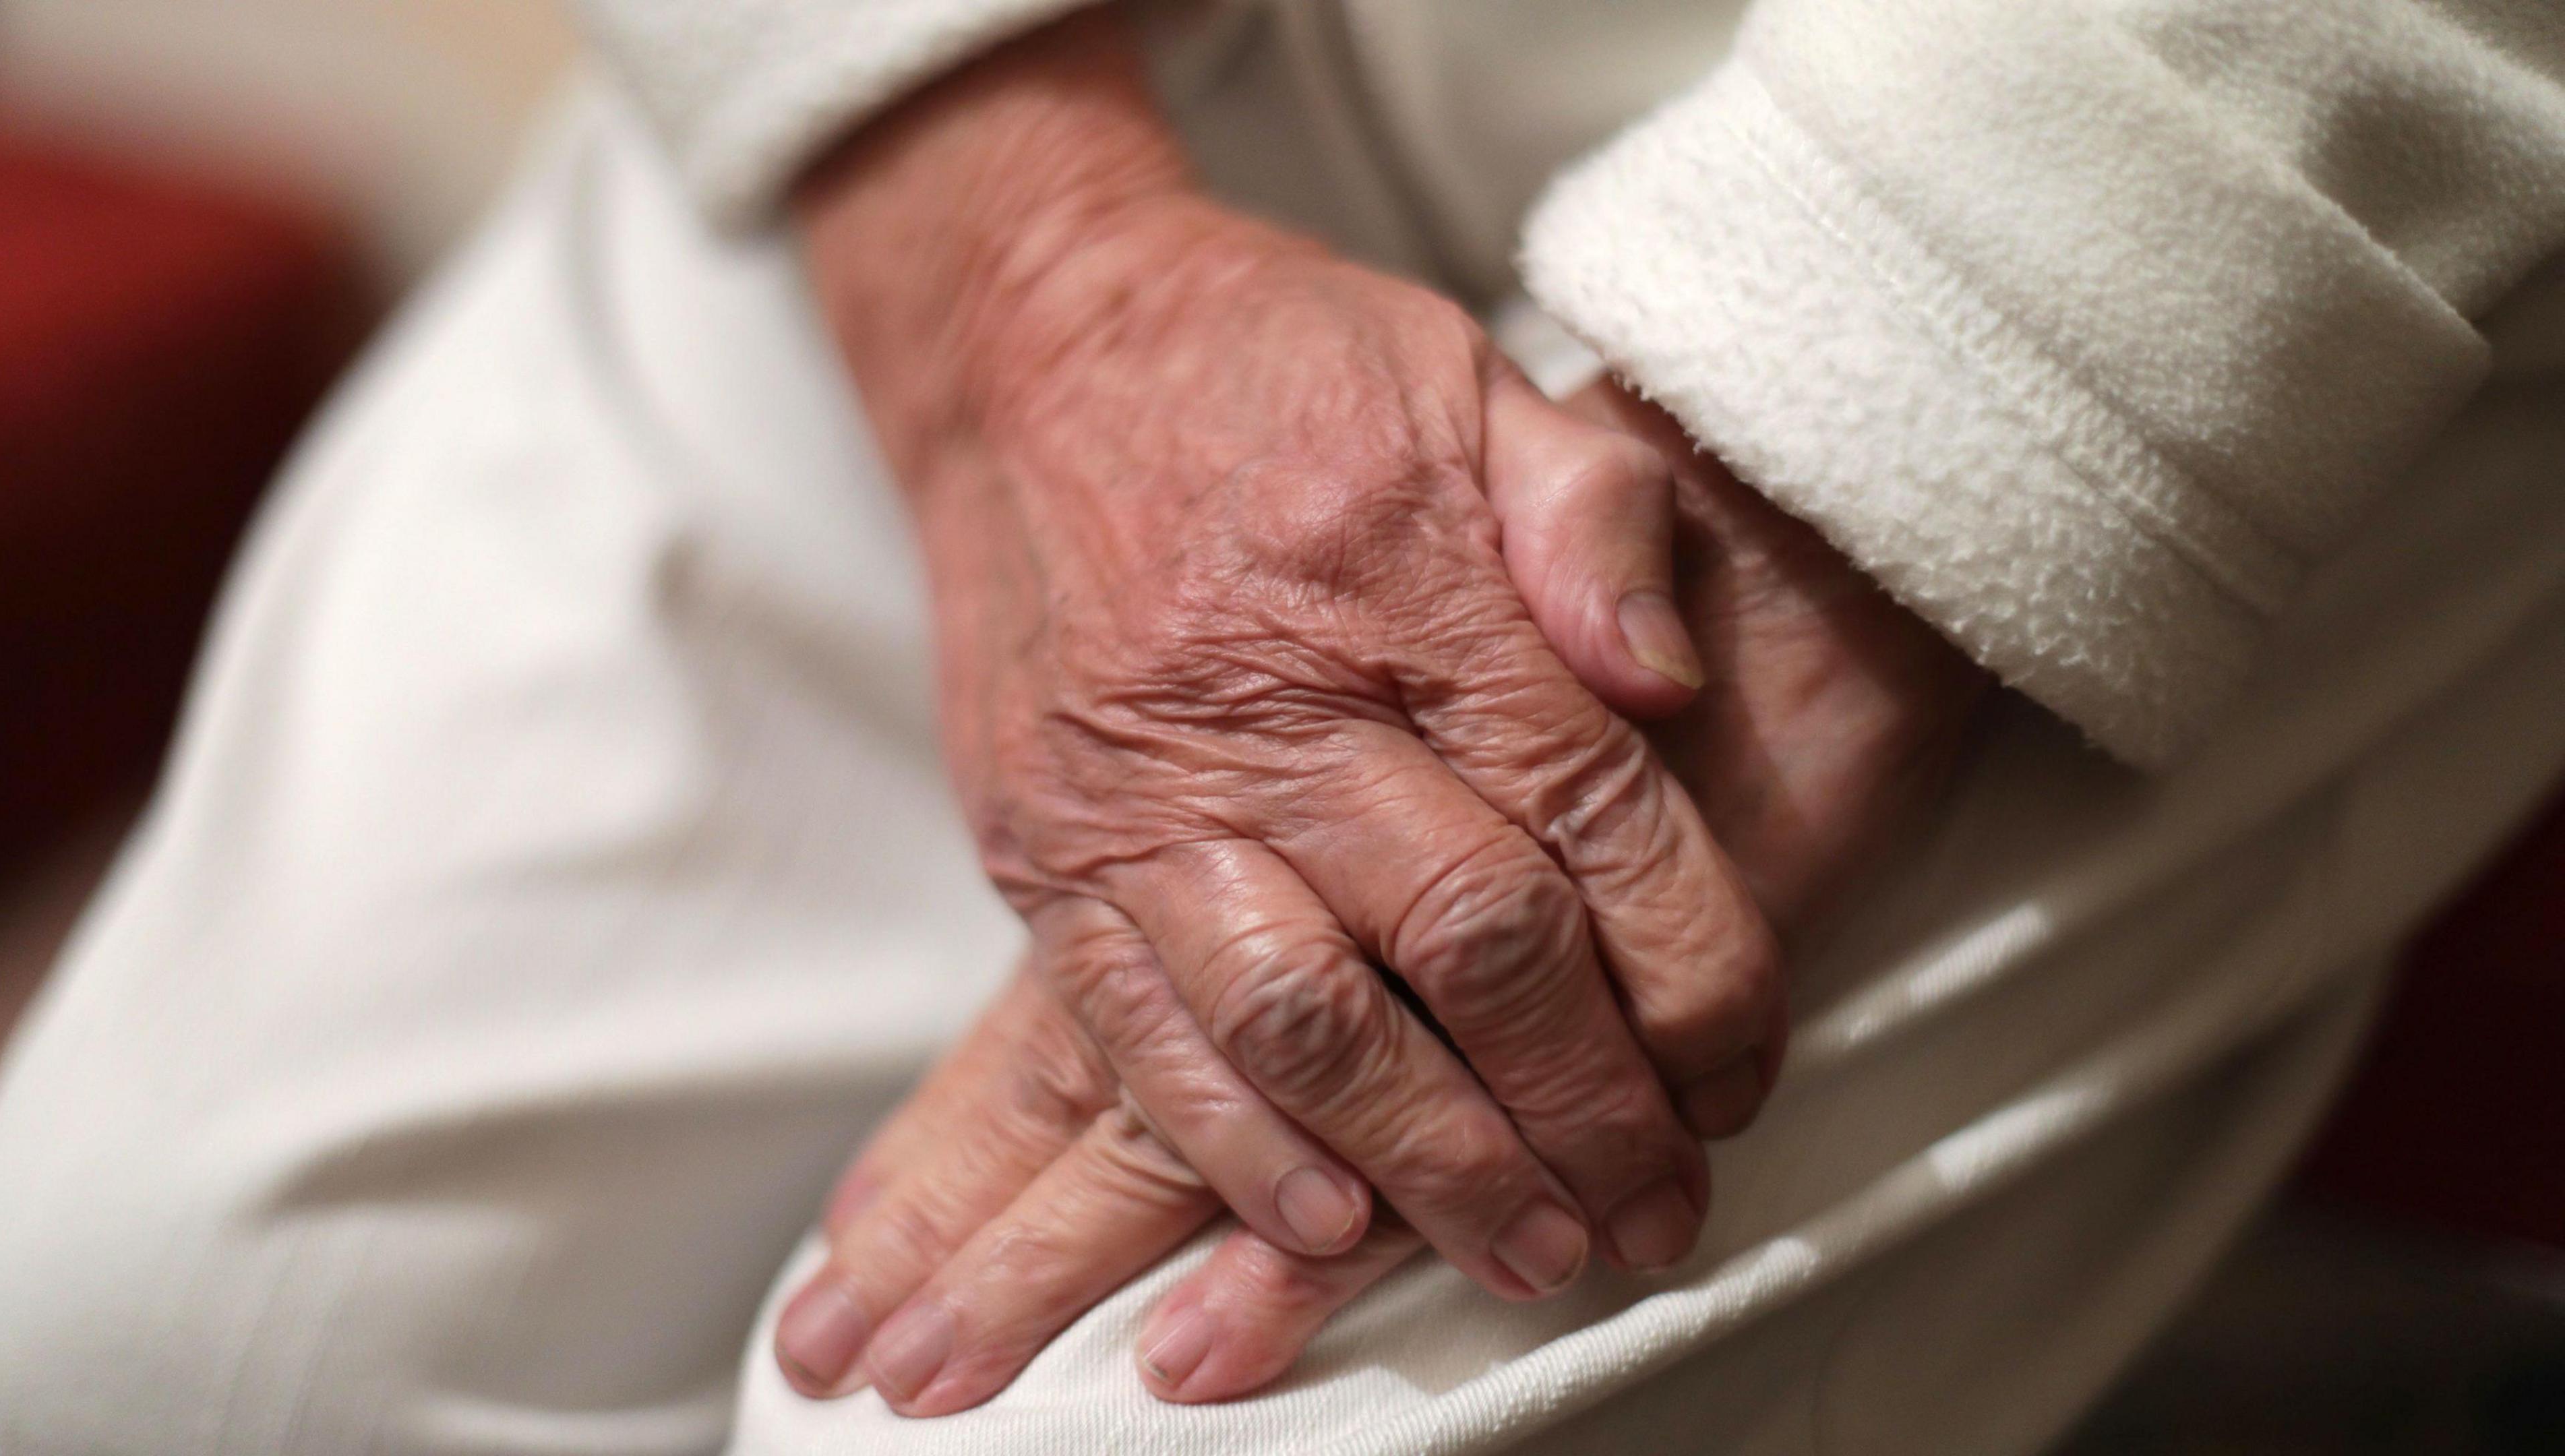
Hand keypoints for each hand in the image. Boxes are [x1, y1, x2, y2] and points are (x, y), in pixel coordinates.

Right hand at [778, 9, 1786, 1404]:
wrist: (1035, 343)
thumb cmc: (1278, 365)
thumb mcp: (1472, 380)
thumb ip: (1596, 520)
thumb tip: (1675, 686)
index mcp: (1409, 584)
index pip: (1591, 819)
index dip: (1692, 971)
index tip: (1741, 1070)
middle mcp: (1274, 701)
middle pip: (1469, 946)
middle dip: (1585, 1108)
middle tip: (1655, 1213)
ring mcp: (1141, 788)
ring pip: (1307, 1022)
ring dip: (1433, 1164)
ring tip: (1527, 1254)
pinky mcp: (1042, 846)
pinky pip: (1135, 1032)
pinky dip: (1235, 1148)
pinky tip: (1325, 1225)